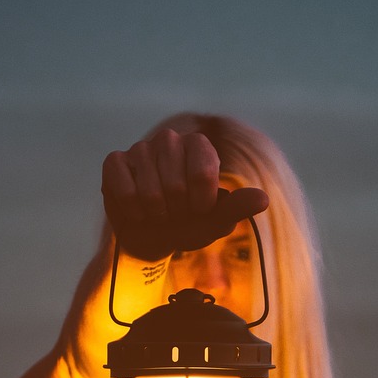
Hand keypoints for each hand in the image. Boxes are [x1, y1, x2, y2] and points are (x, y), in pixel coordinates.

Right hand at [101, 128, 268, 260]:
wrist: (152, 238)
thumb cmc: (188, 224)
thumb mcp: (216, 221)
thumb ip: (237, 208)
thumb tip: (263, 200)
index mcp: (199, 146)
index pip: (202, 174)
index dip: (200, 204)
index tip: (198, 211)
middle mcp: (170, 140)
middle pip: (175, 185)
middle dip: (176, 212)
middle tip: (174, 214)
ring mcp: (140, 148)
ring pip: (150, 192)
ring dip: (155, 215)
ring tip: (157, 214)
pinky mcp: (114, 162)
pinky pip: (125, 191)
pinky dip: (133, 212)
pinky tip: (137, 212)